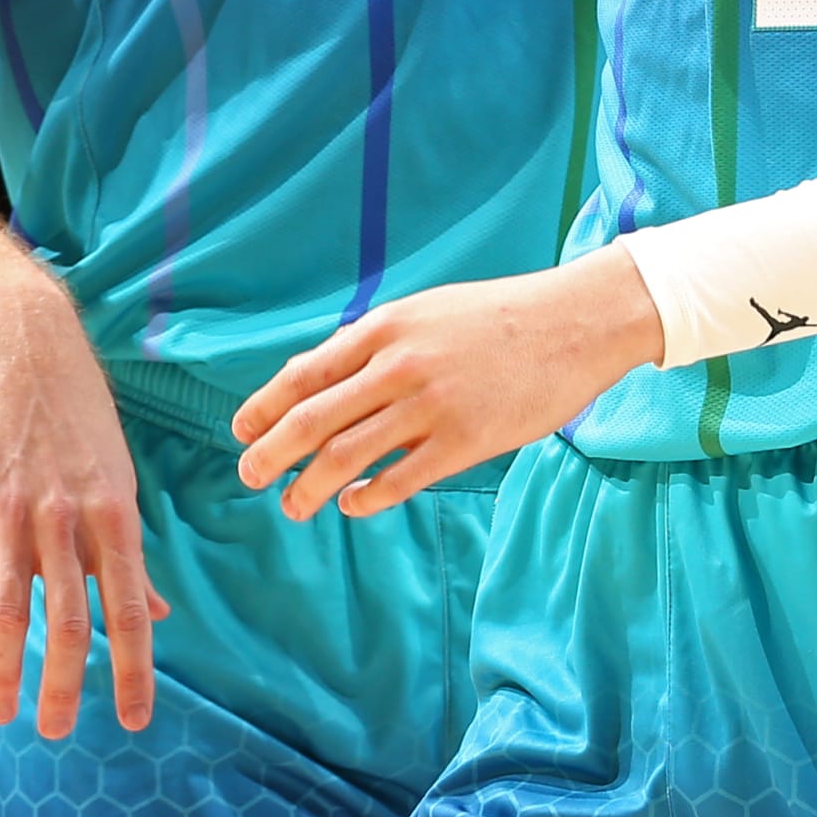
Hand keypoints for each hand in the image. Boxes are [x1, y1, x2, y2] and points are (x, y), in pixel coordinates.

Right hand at [0, 273, 169, 738]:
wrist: (16, 337)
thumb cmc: (74, 410)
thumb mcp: (117, 471)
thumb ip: (126, 549)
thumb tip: (158, 611)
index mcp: (115, 511)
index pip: (132, 606)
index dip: (135, 667)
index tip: (135, 718)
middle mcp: (69, 516)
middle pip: (71, 618)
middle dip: (68, 684)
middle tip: (61, 734)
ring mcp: (14, 507)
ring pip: (12, 606)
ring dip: (6, 669)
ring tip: (4, 717)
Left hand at [231, 242, 662, 518]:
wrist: (574, 323)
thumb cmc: (499, 317)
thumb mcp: (425, 312)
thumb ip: (372, 343)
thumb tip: (315, 375)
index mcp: (384, 328)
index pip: (303, 375)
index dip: (264, 407)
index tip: (242, 431)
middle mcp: (397, 366)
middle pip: (310, 422)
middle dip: (269, 454)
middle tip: (250, 475)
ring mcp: (429, 407)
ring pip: (344, 458)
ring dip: (308, 488)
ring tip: (294, 505)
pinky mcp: (463, 442)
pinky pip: (397, 482)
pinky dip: (365, 499)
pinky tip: (354, 505)